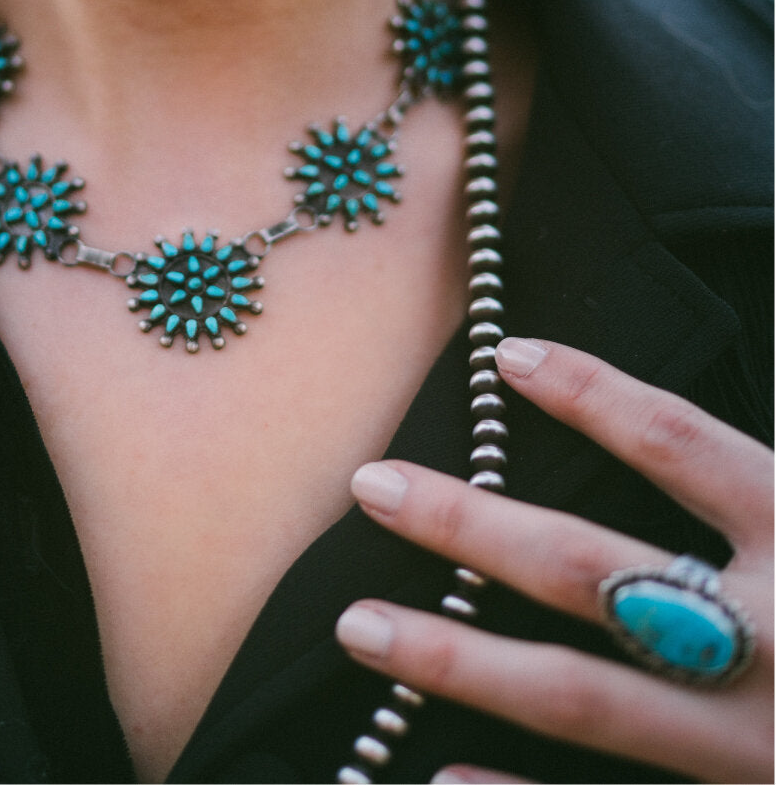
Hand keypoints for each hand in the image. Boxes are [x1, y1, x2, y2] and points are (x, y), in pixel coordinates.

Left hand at [335, 338, 772, 783]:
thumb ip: (759, 475)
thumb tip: (715, 403)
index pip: (681, 445)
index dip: (591, 394)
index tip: (503, 354)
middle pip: (594, 571)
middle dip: (472, 526)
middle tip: (369, 484)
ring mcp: (760, 752)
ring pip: (586, 699)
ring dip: (462, 661)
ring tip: (360, 625)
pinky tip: (435, 784)